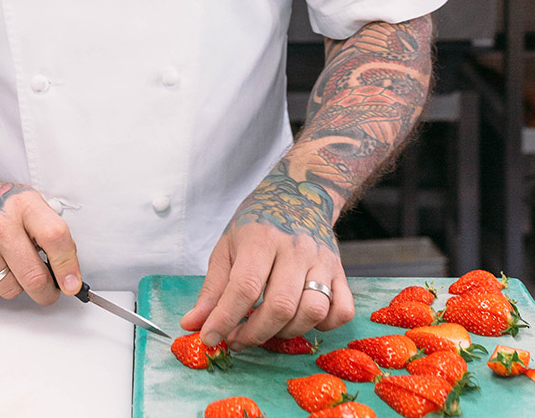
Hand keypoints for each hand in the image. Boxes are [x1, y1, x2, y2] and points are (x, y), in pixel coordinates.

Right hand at [0, 166, 81, 305]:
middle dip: (46, 292)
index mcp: (24, 205)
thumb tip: (68, 275)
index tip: (72, 285)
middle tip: (47, 289)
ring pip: (10, 290)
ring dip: (15, 286)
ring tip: (8, 264)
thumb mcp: (30, 204)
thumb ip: (51, 234)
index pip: (55, 237)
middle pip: (34, 277)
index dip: (68, 267)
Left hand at [180, 173, 354, 348]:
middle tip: (237, 338)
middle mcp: (296, 248)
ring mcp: (323, 260)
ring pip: (313, 311)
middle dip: (254, 333)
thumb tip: (192, 324)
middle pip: (280, 305)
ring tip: (267, 328)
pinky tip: (301, 318)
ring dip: (287, 332)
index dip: (226, 318)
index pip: (245, 287)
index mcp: (261, 238)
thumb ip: (212, 289)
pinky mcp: (341, 272)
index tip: (210, 337)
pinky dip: (323, 325)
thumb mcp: (227, 246)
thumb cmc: (257, 224)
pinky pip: (341, 311)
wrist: (297, 195)